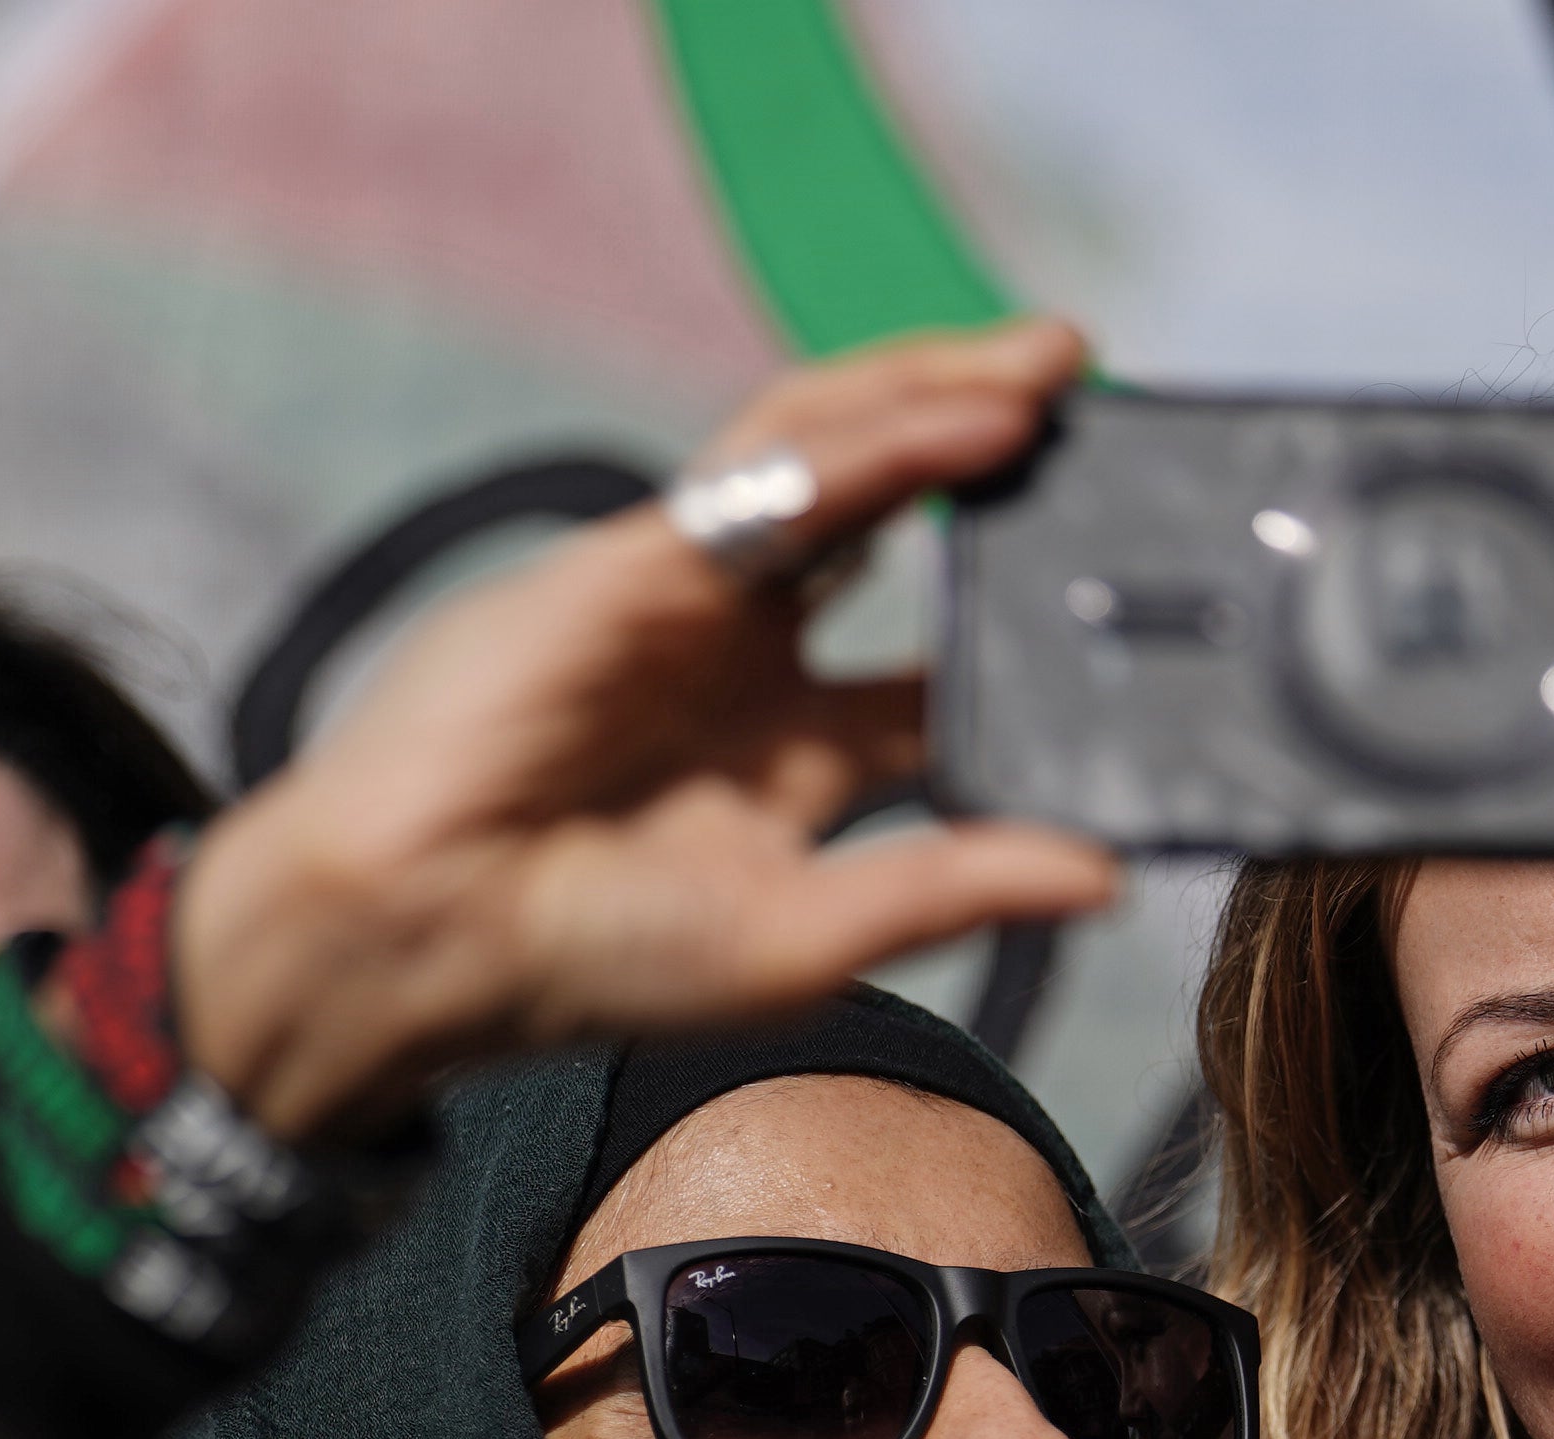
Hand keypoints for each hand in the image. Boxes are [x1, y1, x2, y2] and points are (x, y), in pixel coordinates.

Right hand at [170, 319, 1119, 1141]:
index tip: (1134, 577)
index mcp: (799, 741)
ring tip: (1050, 370)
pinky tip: (970, 422)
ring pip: (834, 450)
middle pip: (896, 503)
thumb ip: (956, 888)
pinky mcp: (636, 562)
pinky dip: (877, 443)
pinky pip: (772, 475)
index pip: (943, 655)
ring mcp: (691, 593)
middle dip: (991, 441)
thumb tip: (1109, 876)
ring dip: (941, 396)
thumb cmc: (592, 952)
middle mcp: (752, 648)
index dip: (1032, 608)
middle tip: (1103, 404)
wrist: (419, 937)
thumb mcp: (812, 935)